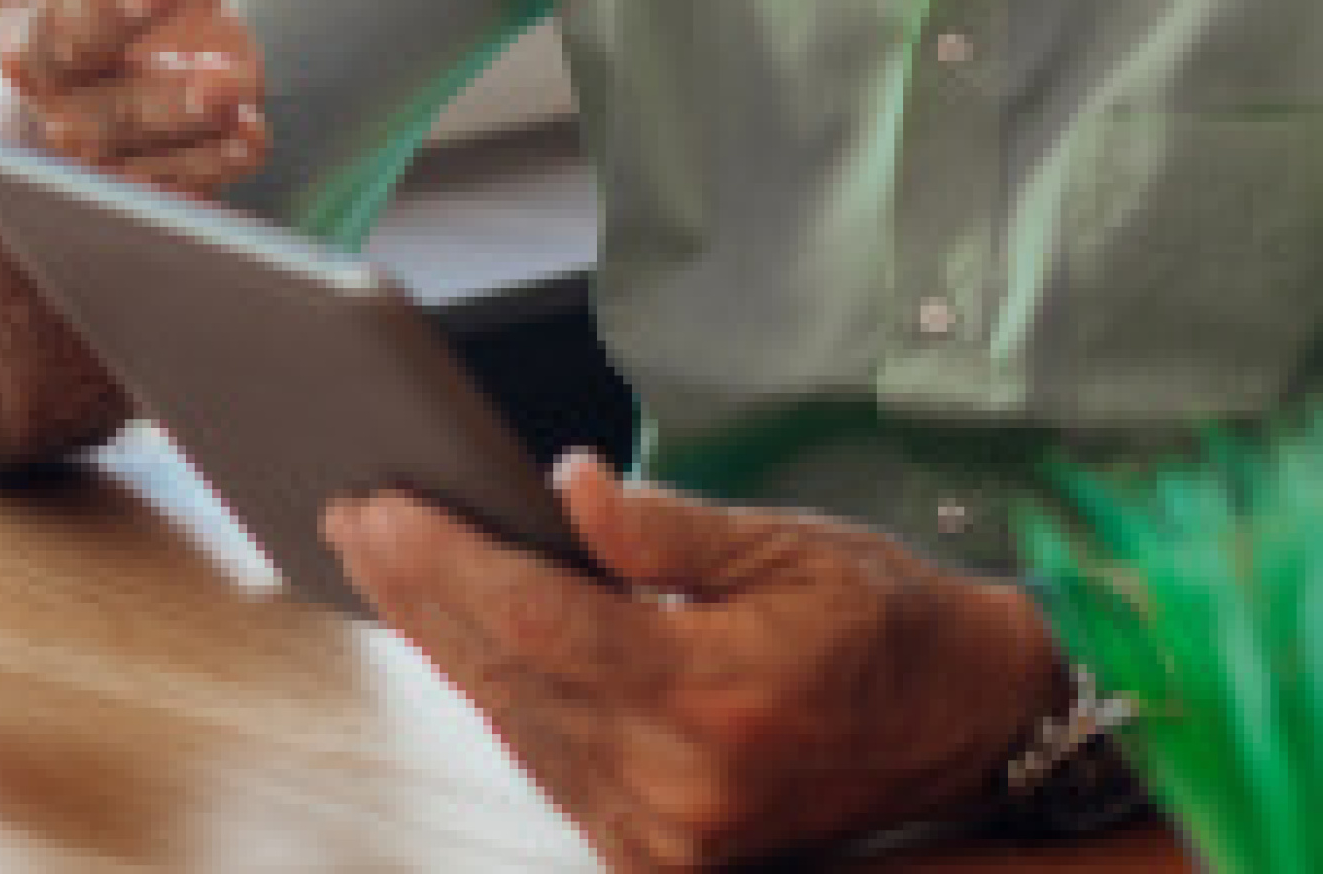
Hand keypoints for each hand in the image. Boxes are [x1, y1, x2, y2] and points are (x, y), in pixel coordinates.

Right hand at [0, 0, 268, 196]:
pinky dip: (209, 163)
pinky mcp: (148, 158)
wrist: (147, 26)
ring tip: (226, 79)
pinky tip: (251, 133)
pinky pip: (169, 177)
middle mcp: (39, 36)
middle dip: (99, 12)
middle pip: (47, 40)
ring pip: (112, 120)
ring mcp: (92, 106)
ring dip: (169, 103)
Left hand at [324, 454, 1068, 872]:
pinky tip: (463, 640)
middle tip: (358, 519)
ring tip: (391, 565)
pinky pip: (554, 769)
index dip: (450, 563)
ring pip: (519, 729)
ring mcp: (668, 836)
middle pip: (509, 680)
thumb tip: (566, 485)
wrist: (965, 722)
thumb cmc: (886, 619)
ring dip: (448, 646)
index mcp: (716, 692)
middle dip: (423, 594)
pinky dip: (506, 701)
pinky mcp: (663, 859)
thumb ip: (667, 527)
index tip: (385, 507)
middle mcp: (681, 781)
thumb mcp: (791, 542)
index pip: (540, 623)